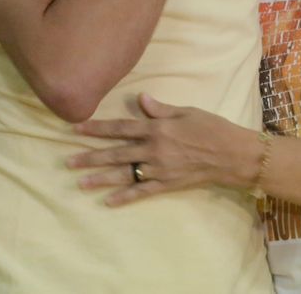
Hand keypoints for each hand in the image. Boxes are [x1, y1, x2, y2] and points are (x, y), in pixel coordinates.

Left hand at [68, 93, 258, 204]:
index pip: (120, 128)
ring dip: (101, 178)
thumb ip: (160, 109)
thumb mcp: (186, 111)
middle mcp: (154, 149)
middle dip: (90, 157)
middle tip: (68, 161)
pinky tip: (108, 201)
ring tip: (80, 182)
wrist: (232, 154)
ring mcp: (159, 169)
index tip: (76, 129)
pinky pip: (141, 192)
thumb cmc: (212, 127)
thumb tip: (140, 98)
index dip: (97, 128)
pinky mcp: (167, 184)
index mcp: (157, 128)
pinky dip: (124, 197)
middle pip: (116, 153)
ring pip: (124, 174)